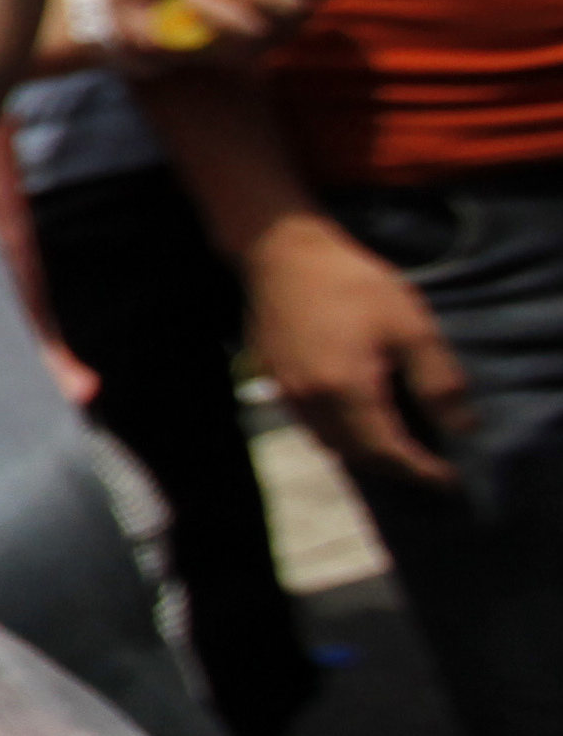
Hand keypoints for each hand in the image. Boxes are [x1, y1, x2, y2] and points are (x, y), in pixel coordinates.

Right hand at [248, 214, 465, 480]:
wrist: (284, 256)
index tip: (448, 479)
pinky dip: (338, 436)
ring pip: (328, 444)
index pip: (387, 451)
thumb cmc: (353, 284)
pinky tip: (355, 421)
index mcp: (347, 390)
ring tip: (394, 449)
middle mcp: (311, 402)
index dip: (420, 470)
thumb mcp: (411, 325)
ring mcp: (287, 395)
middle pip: (355, 455)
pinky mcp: (273, 383)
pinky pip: (310, 426)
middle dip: (394, 468)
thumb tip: (462, 426)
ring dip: (363, 455)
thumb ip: (437, 380)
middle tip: (426, 468)